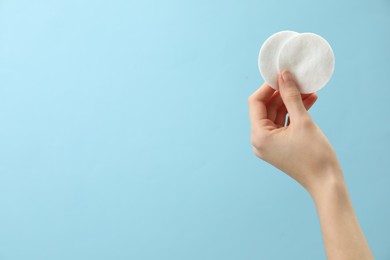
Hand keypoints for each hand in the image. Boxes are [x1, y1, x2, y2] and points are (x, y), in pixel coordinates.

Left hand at [248, 70, 342, 194]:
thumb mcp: (303, 121)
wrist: (326, 183)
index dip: (268, 86)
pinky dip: (293, 113)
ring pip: (276, 115)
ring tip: (308, 90)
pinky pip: (282, 124)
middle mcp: (259, 141)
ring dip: (290, 102)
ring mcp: (268, 145)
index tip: (283, 75)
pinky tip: (308, 101)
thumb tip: (283, 76)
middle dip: (282, 93)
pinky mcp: (278, 147)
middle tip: (298, 80)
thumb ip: (291, 96)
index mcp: (259, 135)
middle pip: (266, 108)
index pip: (256, 102)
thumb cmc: (314, 155)